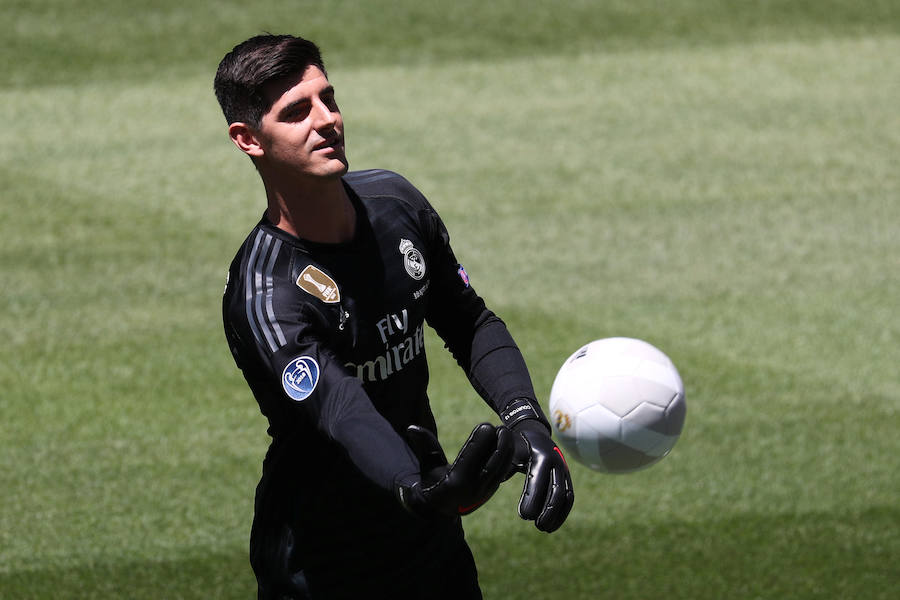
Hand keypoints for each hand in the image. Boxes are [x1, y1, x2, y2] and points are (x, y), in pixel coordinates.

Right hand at [397, 423, 513, 516]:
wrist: (438, 508)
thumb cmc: (430, 480)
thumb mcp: (427, 464)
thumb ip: (424, 444)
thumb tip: (411, 427)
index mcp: (454, 482)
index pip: (470, 458)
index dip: (480, 441)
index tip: (486, 425)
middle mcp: (470, 490)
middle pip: (490, 465)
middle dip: (499, 445)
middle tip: (501, 427)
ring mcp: (482, 493)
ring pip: (499, 470)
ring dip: (506, 451)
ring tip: (506, 433)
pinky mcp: (489, 493)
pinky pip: (501, 474)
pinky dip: (506, 459)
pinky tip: (508, 445)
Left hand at [512, 424, 574, 532]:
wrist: (534, 435)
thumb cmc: (515, 445)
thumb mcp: (508, 450)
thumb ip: (503, 464)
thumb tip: (494, 480)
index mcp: (539, 455)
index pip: (538, 479)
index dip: (533, 498)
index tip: (524, 516)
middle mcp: (555, 462)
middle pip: (556, 489)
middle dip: (548, 510)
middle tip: (537, 526)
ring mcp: (564, 470)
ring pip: (566, 495)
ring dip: (557, 514)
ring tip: (544, 529)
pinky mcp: (567, 478)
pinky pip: (569, 497)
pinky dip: (562, 513)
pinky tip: (552, 526)